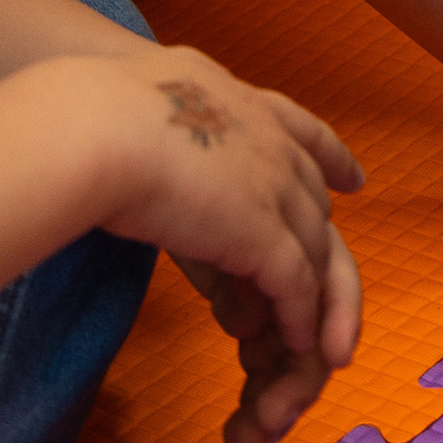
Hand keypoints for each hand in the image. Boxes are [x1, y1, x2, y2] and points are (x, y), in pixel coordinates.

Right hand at [67, 46, 364, 442]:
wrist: (97, 126)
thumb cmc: (91, 110)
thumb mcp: (140, 97)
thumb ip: (160, 125)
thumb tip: (148, 157)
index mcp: (236, 98)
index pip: (300, 128)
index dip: (329, 156)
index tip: (351, 180)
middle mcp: (267, 137)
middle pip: (314, 197)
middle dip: (311, 240)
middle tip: (303, 281)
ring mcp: (272, 184)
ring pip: (311, 247)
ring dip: (302, 295)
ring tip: (297, 333)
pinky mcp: (262, 234)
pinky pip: (295, 285)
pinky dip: (297, 318)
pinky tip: (296, 345)